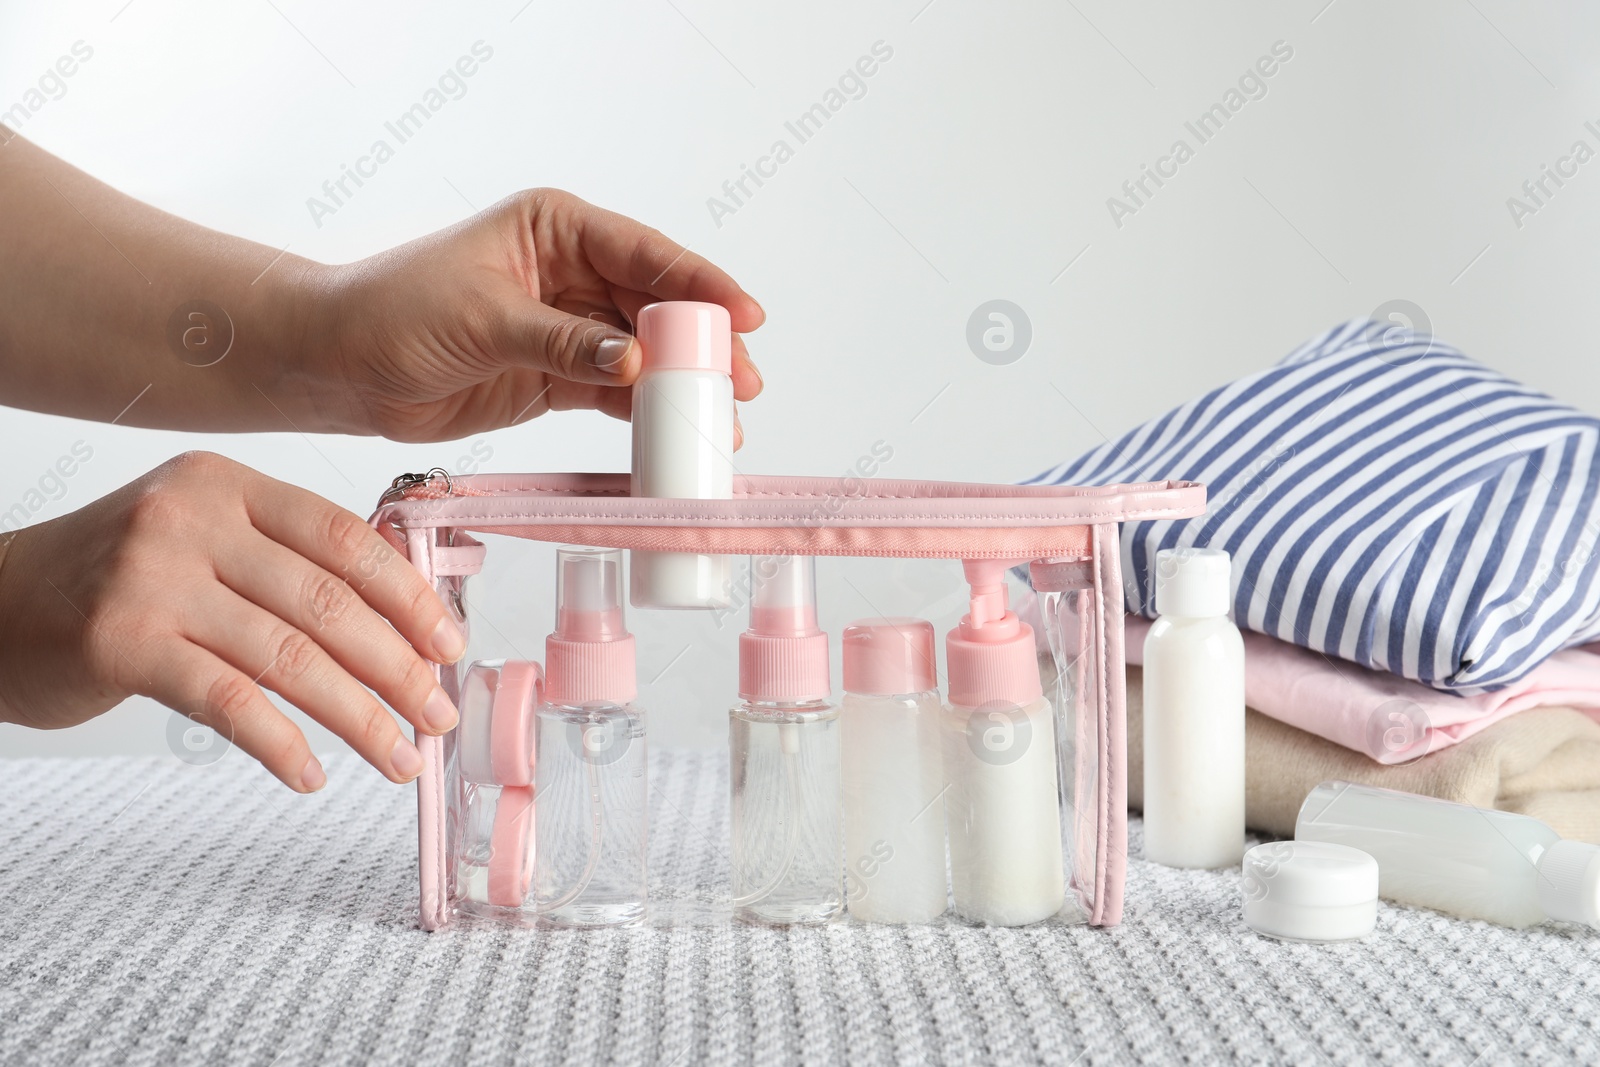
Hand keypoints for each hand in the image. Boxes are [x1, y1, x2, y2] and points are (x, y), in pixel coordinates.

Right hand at [0, 451, 465, 791]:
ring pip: (290, 658)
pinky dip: (280, 744)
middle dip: (398, 669)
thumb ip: (283, 562)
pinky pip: (228, 701)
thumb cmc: (109, 581)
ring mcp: (152, 578)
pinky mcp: (120, 641)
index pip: (344, 538)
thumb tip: (398, 622)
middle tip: (437, 715)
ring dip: (359, 718)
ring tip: (398, 757)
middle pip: (328, 603)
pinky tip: (310, 774)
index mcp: (227, 485)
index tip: (449, 644)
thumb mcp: (199, 539)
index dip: (409, 597)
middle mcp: (191, 519)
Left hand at [299, 189, 764, 444]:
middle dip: (701, 344)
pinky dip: (644, 415)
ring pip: (642, 354)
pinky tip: (673, 434)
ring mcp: (566, 327)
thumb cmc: (392, 311)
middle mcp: (569, 273)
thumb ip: (562, 341)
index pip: (643, 254)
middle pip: (655, 307)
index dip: (699, 284)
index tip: (743, 314)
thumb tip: (633, 358)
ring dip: (679, 386)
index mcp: (555, 229)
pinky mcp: (556, 376)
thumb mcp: (482, 319)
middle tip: (742, 380)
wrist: (339, 366)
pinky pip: (614, 393)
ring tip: (722, 419)